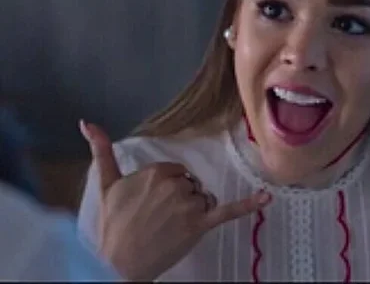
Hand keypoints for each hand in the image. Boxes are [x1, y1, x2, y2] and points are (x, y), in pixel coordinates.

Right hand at [79, 120, 270, 280]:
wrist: (118, 263)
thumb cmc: (113, 225)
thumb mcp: (105, 184)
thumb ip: (101, 150)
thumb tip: (87, 123)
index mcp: (156, 172)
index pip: (176, 171)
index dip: (168, 186)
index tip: (154, 201)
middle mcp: (175, 186)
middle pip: (192, 183)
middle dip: (181, 197)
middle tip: (160, 216)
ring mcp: (189, 206)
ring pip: (205, 197)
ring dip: (195, 209)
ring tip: (172, 225)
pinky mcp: (200, 225)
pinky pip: (228, 211)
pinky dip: (248, 204)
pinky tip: (265, 198)